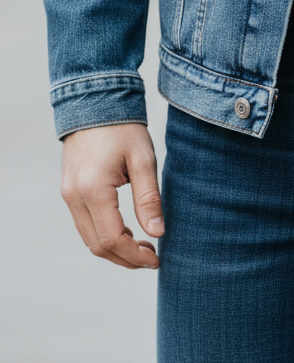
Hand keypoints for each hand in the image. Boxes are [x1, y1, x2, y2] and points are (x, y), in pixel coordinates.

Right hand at [61, 123, 163, 269]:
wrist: (94, 102)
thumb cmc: (123, 129)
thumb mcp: (143, 161)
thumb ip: (149, 199)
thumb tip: (157, 233)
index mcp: (93, 190)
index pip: (112, 239)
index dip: (134, 256)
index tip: (156, 259)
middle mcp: (74, 196)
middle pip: (97, 246)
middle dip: (125, 259)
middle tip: (152, 258)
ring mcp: (68, 195)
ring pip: (88, 239)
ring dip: (115, 250)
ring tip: (142, 246)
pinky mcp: (69, 192)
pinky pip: (84, 225)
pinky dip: (104, 236)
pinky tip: (126, 233)